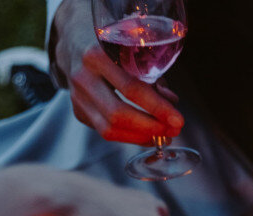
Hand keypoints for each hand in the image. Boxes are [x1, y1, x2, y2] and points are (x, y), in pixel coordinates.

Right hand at [51, 0, 183, 143]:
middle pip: (118, 114)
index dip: (157, 108)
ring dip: (140, 137)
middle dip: (150, 127)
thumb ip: (152, 75)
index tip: (178, 120)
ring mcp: (77, 97)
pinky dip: (129, 136)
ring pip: (109, 129)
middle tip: (173, 131)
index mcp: (97, 55)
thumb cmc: (110, 44)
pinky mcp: (77, 111)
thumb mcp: (131, 48)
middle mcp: (83, 77)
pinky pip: (105, 131)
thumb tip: (172, 103)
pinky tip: (145, 134)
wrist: (74, 41)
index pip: (131, 88)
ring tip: (163, 137)